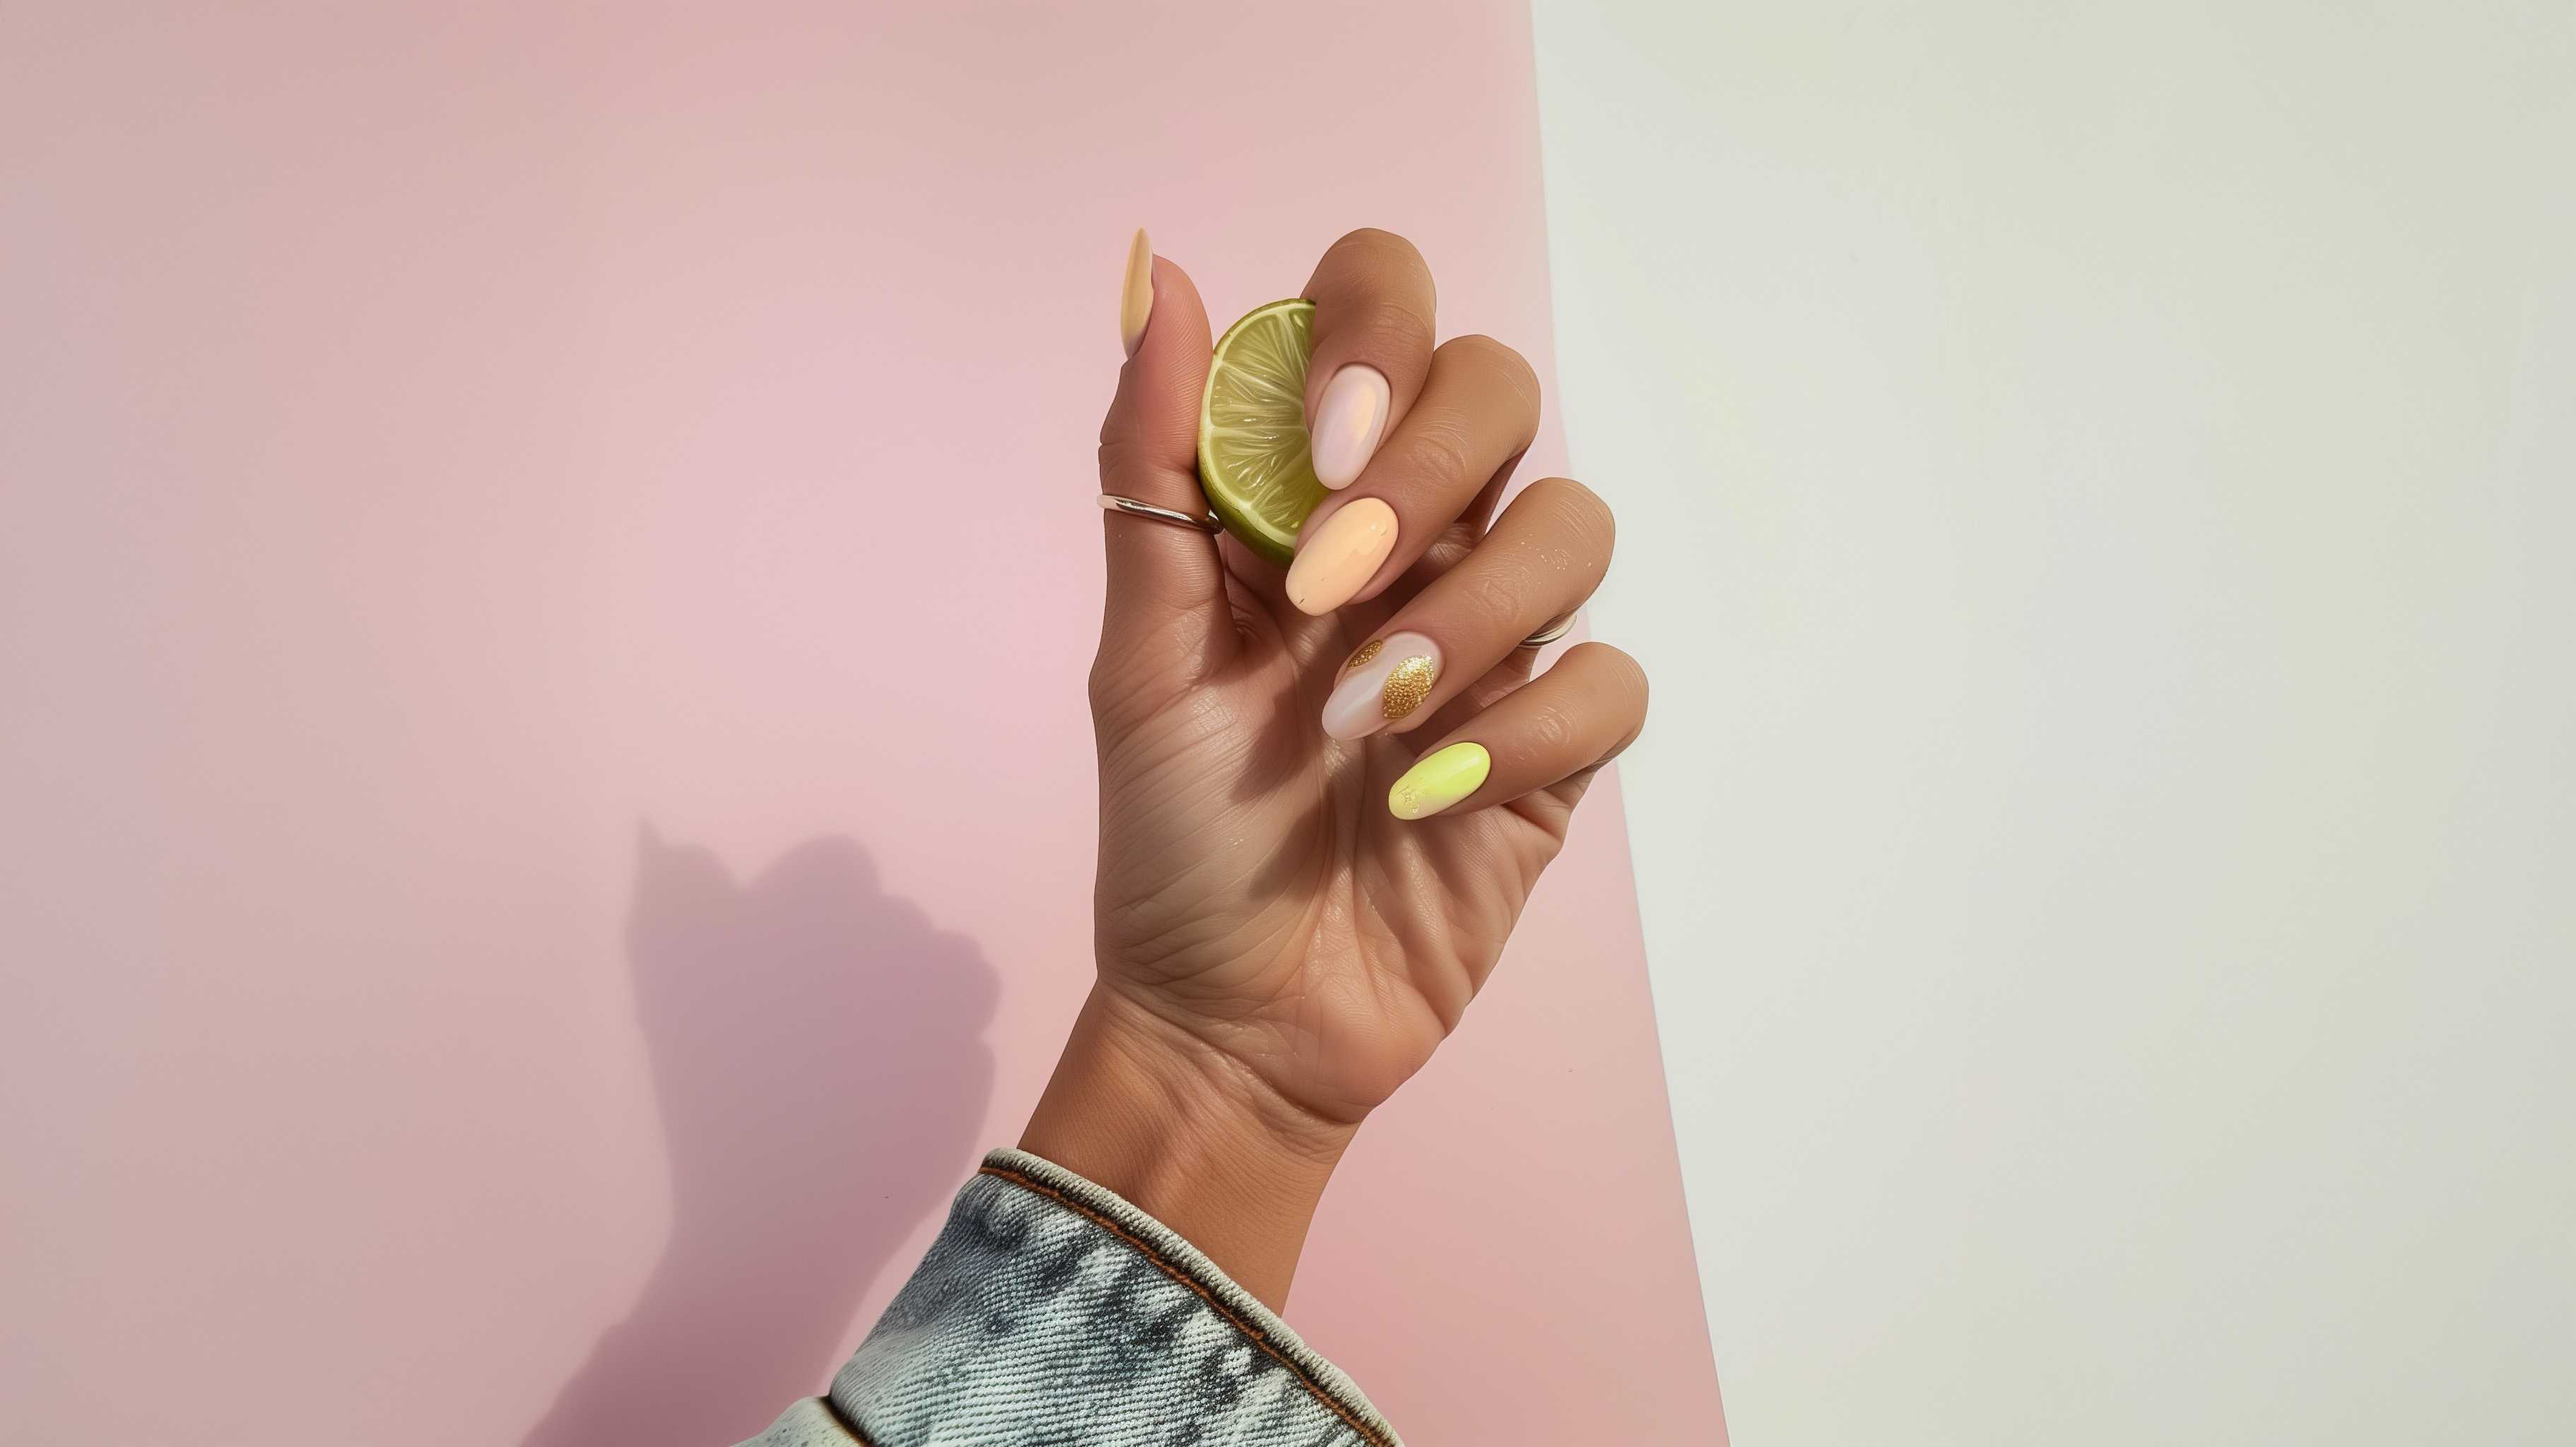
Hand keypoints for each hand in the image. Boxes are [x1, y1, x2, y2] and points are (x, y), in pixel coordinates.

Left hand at [1024, 230, 1646, 1304]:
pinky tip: (1427, 798)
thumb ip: (1150, 467)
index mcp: (1306, 492)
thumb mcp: (1138, 654)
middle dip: (1428, 470)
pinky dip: (1522, 732)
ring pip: (1574, 523)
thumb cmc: (1173, 839)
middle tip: (1334, 584)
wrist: (1232, 1021)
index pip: (1383, 309)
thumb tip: (1158, 272)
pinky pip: (1604, 681)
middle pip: (1498, 387)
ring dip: (1470, 612)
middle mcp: (1414, 539)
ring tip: (1363, 721)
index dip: (1373, 338)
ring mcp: (1493, 639)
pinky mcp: (1554, 748)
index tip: (1318, 454)